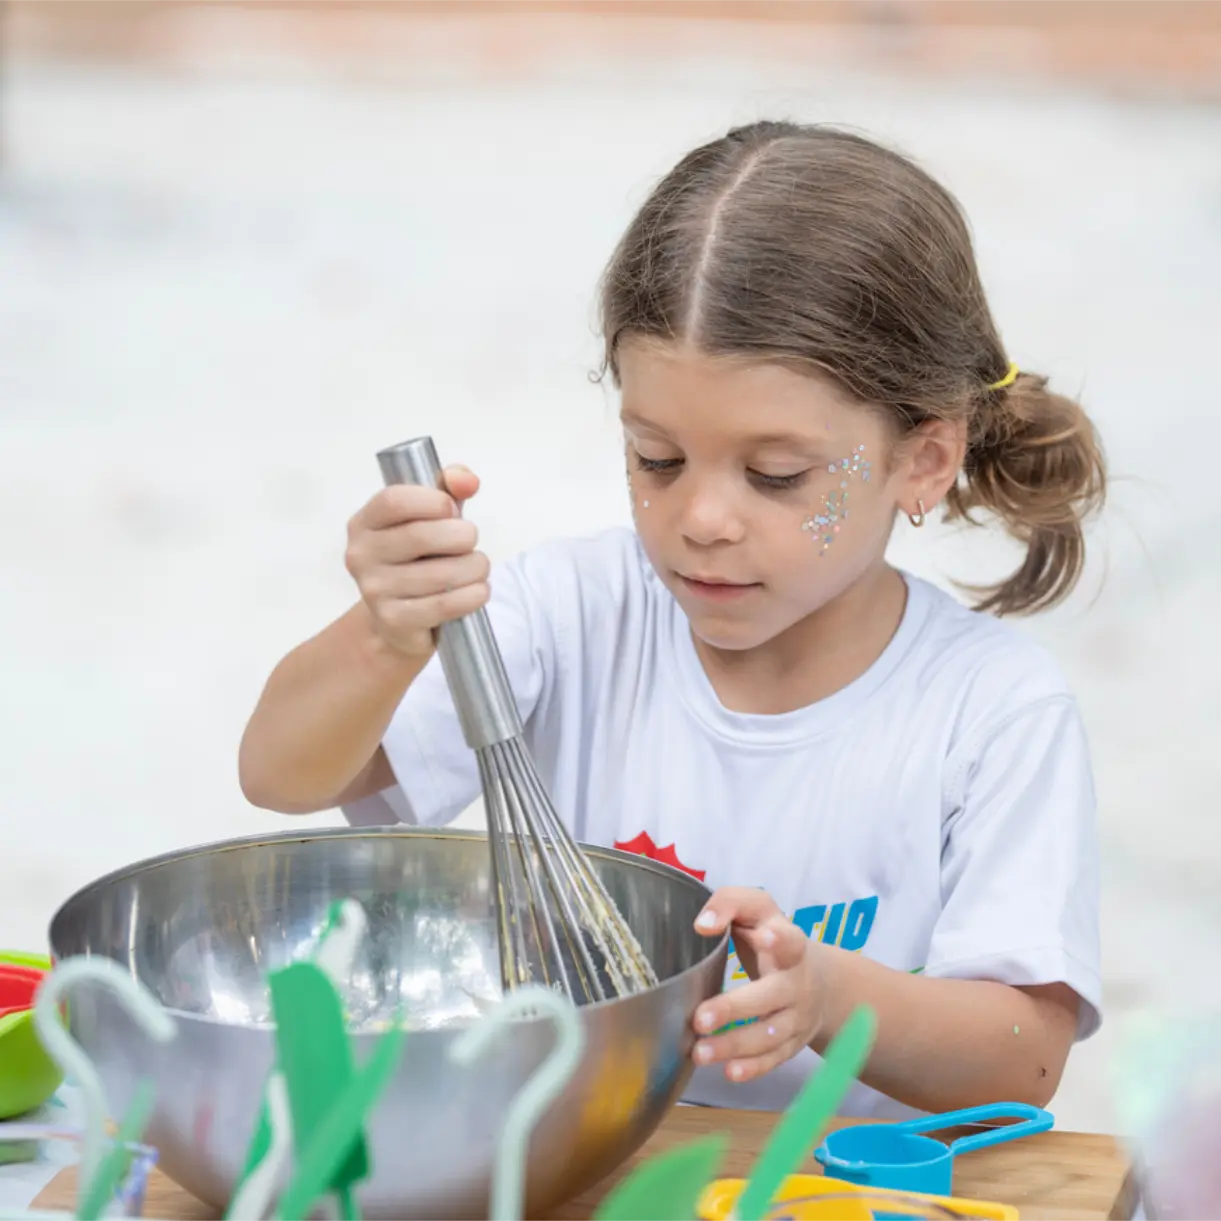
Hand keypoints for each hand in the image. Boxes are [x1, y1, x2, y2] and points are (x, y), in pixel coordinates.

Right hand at [344, 465, 489, 658]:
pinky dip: (472, 596)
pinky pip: (443, 605)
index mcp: (365, 523)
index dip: (433, 501)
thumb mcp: (431, 519)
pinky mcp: (393, 620)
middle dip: (461, 536)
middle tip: (472, 541)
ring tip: (478, 568)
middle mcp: (361, 555)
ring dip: (474, 568)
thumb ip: (449, 490)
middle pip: (420, 535)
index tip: (452, 509)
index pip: (394, 500)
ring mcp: (374, 590)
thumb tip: (467, 480)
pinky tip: (479, 591)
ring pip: (439, 573)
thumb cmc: (418, 560)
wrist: (399, 620)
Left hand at [691, 887, 826, 1083]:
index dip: (779, 940)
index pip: (790, 940)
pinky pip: (774, 1058)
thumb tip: (702, 925)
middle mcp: (797, 983)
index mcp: (790, 945)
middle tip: (700, 1018)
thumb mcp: (757, 910)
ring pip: (769, 1035)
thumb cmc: (772, 935)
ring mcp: (797, 1017)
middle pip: (770, 997)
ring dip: (734, 1045)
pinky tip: (729, 1072)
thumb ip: (730, 903)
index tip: (764, 937)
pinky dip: (753, 1068)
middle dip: (735, 1009)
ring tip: (700, 1052)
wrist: (818, 978)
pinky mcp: (792, 1043)